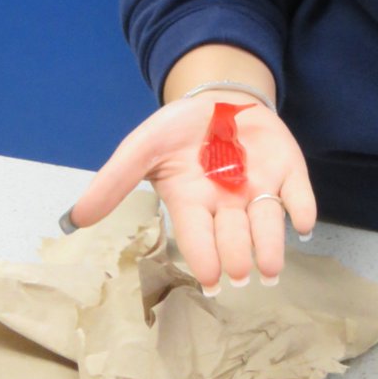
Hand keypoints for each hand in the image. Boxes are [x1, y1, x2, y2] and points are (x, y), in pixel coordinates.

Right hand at [66, 95, 316, 291]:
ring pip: (267, 225)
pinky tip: (302, 223)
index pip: (197, 238)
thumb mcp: (142, 147)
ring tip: (270, 269)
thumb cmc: (179, 130)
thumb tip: (75, 220)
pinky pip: (298, 194)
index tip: (209, 281)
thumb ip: (114, 180)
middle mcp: (228, 204)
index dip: (204, 259)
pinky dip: (302, 208)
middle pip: (234, 238)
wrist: (218, 97)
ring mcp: (260, 188)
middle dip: (237, 257)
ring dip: (270, 247)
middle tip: (240, 273)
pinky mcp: (288, 170)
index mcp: (193, 203)